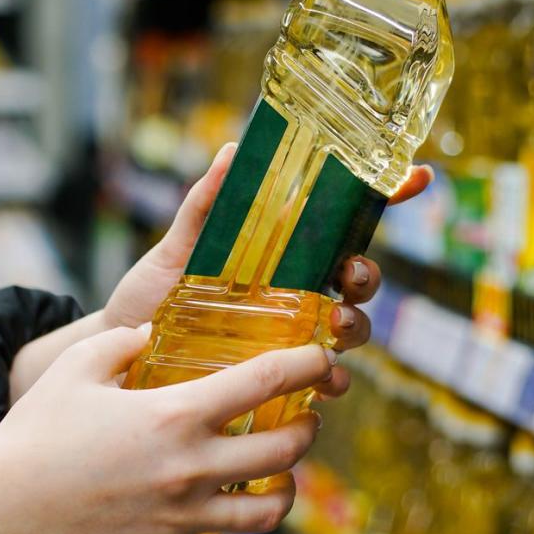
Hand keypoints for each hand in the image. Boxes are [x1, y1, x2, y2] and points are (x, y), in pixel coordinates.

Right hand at [0, 326, 331, 533]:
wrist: (5, 509)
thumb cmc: (37, 432)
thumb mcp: (77, 367)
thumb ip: (122, 341)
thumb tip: (151, 334)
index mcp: (175, 415)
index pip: (266, 381)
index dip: (307, 363)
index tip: (322, 357)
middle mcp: (192, 468)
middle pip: (287, 451)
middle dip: (307, 428)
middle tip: (303, 416)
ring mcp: (185, 518)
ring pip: (269, 510)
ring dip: (284, 485)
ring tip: (278, 471)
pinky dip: (226, 520)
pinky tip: (212, 502)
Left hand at [102, 145, 432, 378]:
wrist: (116, 361)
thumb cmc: (149, 300)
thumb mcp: (174, 250)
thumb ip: (204, 206)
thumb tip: (230, 151)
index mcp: (279, 253)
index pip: (342, 222)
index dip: (385, 197)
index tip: (416, 175)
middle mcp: (295, 293)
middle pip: (357, 278)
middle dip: (368, 274)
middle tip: (352, 274)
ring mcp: (290, 337)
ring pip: (349, 329)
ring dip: (355, 325)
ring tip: (335, 324)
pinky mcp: (278, 379)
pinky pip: (323, 382)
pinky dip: (334, 381)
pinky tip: (327, 380)